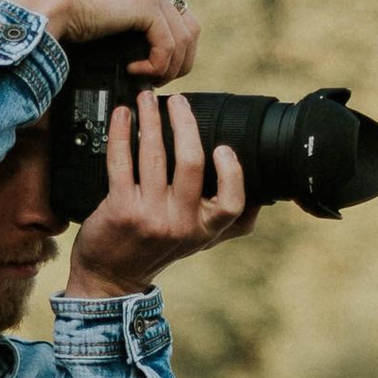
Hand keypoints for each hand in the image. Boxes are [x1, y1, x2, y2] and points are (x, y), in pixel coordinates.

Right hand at [0, 0, 199, 81]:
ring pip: (184, 38)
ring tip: (146, 79)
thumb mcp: (96, 14)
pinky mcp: (145, 3)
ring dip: (169, 67)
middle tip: (156, 80)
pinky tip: (136, 71)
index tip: (153, 70)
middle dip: (179, 61)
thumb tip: (133, 52)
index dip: (171, 49)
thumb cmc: (56, 12)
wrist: (40, 2)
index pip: (176, 16)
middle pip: (189, 27)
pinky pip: (169, 44)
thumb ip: (118, 23)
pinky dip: (157, 65)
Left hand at [65, 90, 259, 296]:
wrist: (111, 278)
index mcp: (203, 229)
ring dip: (150, 119)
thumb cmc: (154, 251)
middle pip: (191, 164)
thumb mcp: (197, 242)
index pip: (232, 203)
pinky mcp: (120, 209)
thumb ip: (229, 222)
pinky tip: (121, 116)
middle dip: (185, 123)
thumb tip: (265, 198)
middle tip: (178, 102)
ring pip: (154, 156)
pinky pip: (121, 161)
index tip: (222, 146)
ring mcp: (148, 217)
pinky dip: (121, 133)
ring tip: (146, 99)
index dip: (232, 172)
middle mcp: (179, 224)